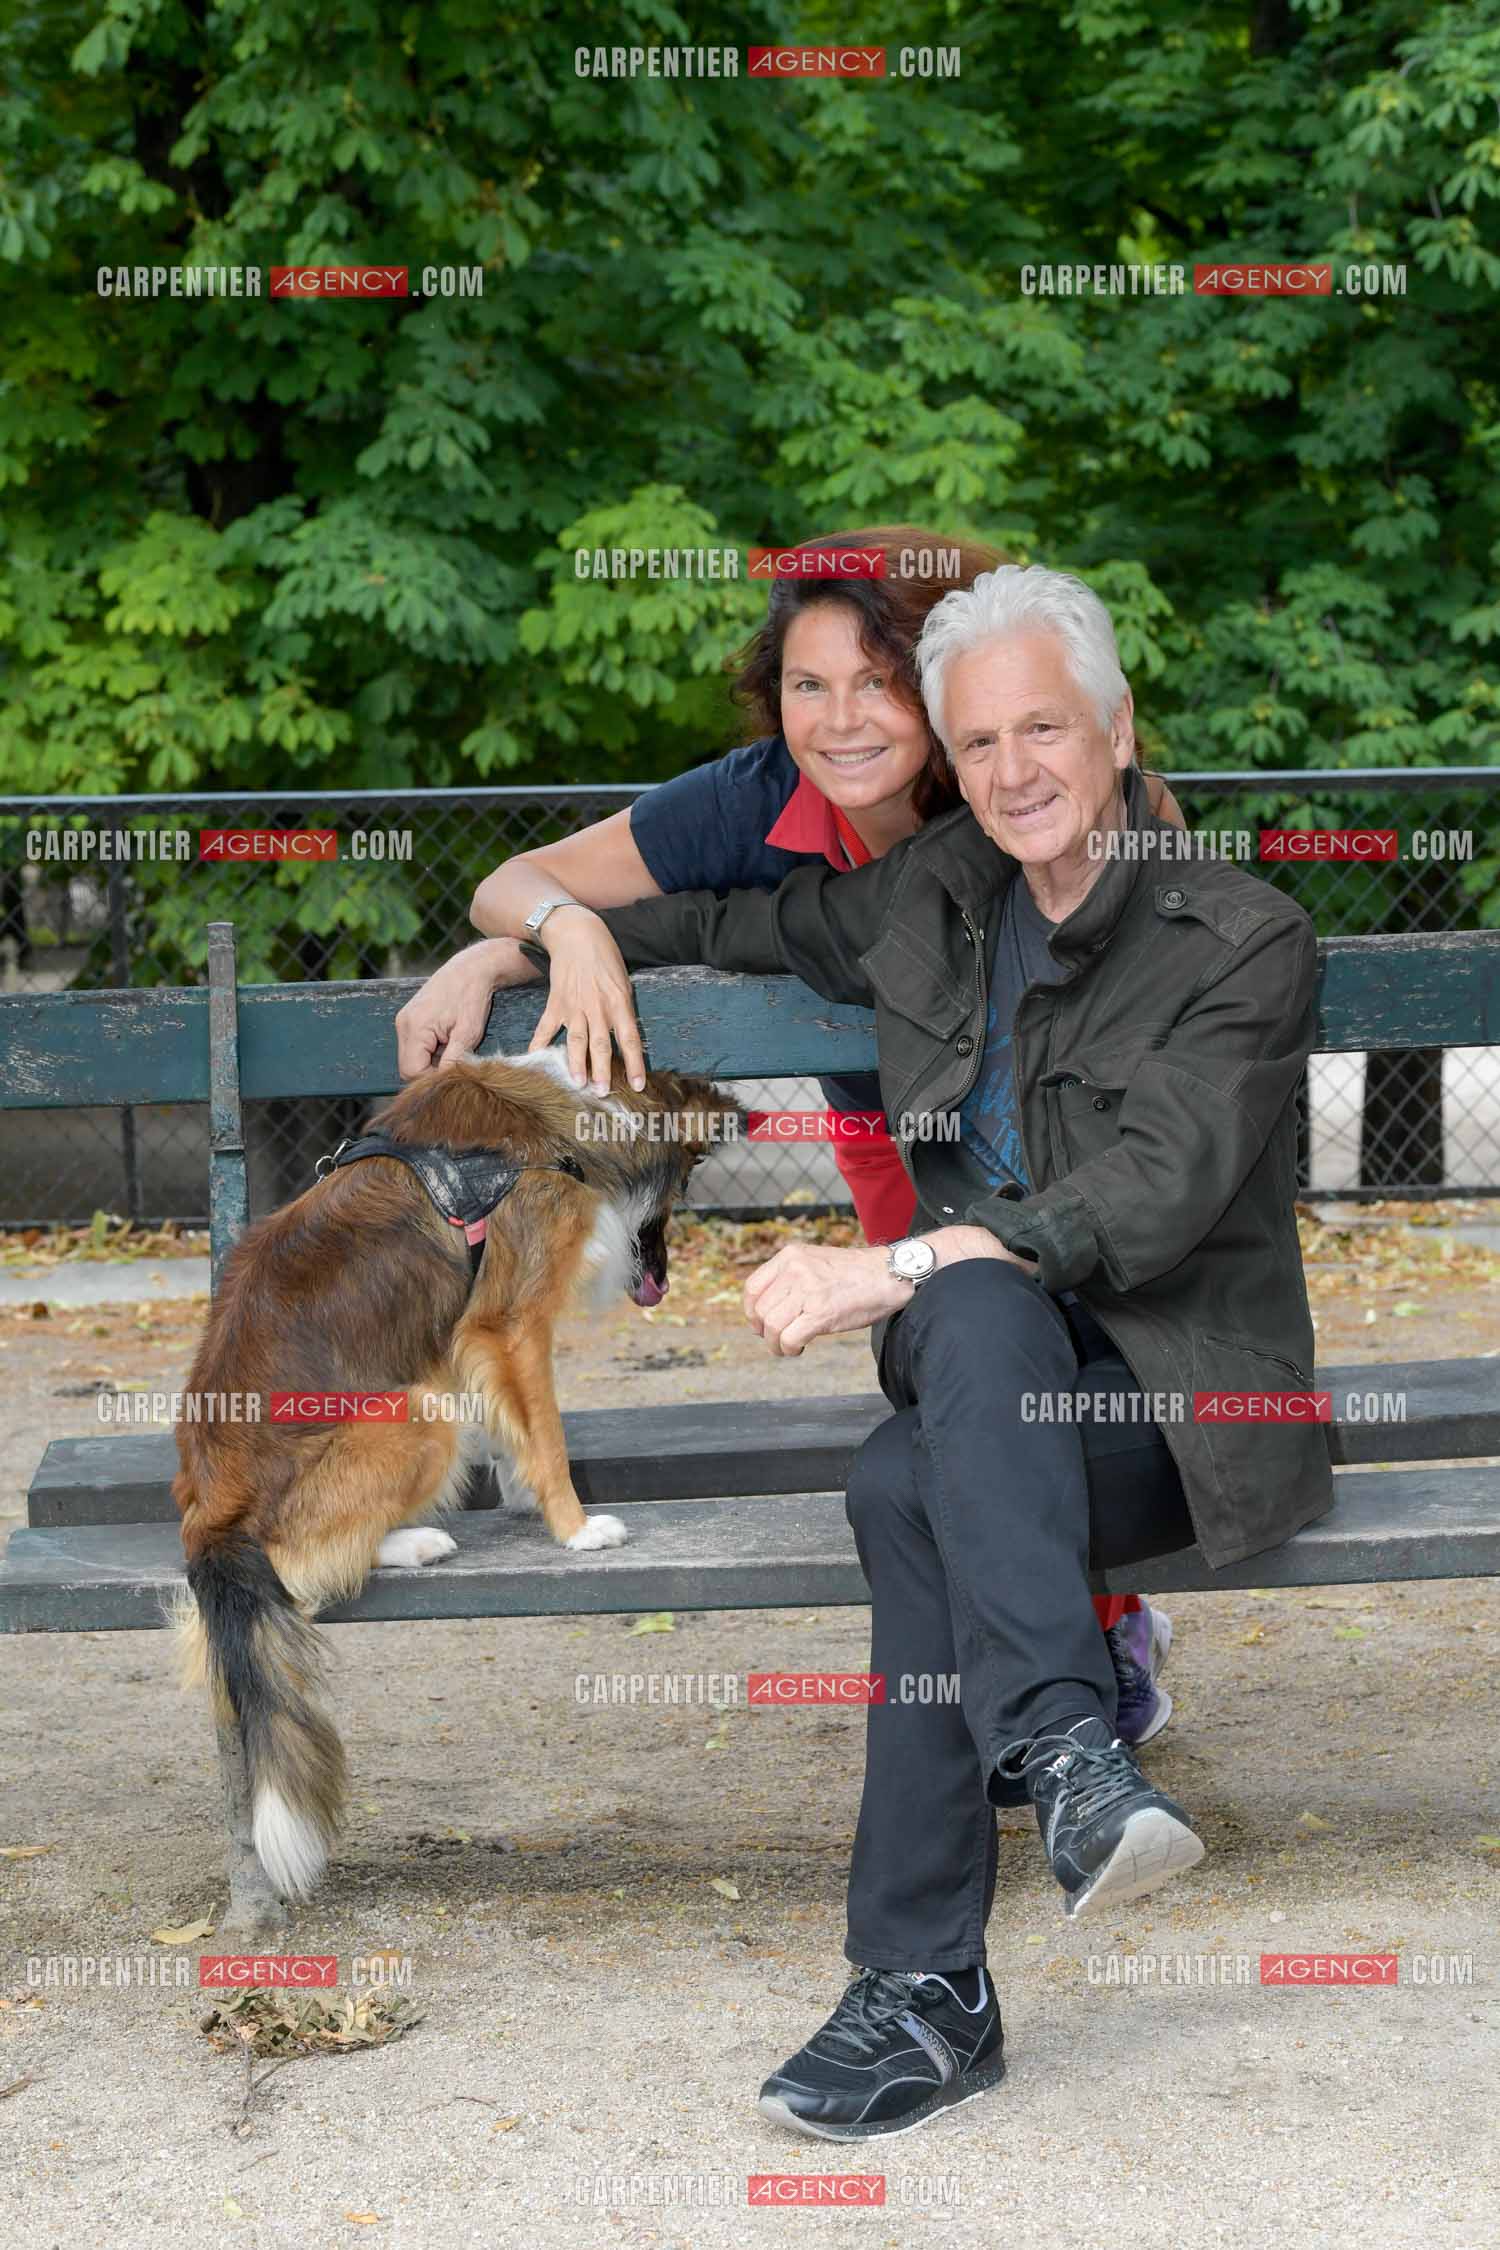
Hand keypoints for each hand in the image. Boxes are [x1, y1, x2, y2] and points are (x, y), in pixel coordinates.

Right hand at [395, 938, 537, 1078]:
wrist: (471, 969)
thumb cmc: (472, 997)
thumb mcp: (468, 1033)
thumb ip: (453, 1060)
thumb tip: (444, 1083)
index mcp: (414, 1027)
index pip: (411, 1072)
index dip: (431, 1080)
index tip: (453, 1076)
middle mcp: (402, 1024)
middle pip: (407, 1067)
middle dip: (430, 1072)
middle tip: (455, 1065)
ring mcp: (403, 1021)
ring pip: (410, 1057)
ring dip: (430, 1062)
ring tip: (452, 1051)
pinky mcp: (409, 1019)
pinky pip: (413, 1046)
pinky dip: (428, 1052)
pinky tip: (446, 1043)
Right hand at [528, 910, 646, 1092]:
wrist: (577, 934)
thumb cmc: (605, 956)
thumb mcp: (623, 982)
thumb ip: (623, 1009)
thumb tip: (625, 1036)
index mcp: (619, 1003)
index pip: (630, 1039)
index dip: (634, 1064)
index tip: (638, 1085)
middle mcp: (597, 1007)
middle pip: (601, 1045)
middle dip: (602, 1071)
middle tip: (602, 1093)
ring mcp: (575, 1006)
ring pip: (576, 1041)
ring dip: (576, 1064)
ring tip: (577, 1084)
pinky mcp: (556, 1002)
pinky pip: (547, 1027)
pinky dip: (539, 1043)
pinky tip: (535, 1059)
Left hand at [743, 1243, 908, 1356]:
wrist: (888, 1275)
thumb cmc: (855, 1274)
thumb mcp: (815, 1263)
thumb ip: (790, 1279)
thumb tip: (764, 1316)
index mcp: (790, 1256)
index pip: (752, 1287)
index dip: (751, 1312)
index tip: (760, 1324)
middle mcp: (795, 1270)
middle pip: (760, 1310)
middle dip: (764, 1332)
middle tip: (777, 1339)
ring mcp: (808, 1291)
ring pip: (772, 1327)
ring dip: (776, 1344)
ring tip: (787, 1347)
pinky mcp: (821, 1313)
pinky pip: (789, 1338)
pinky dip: (789, 1349)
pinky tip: (799, 1348)